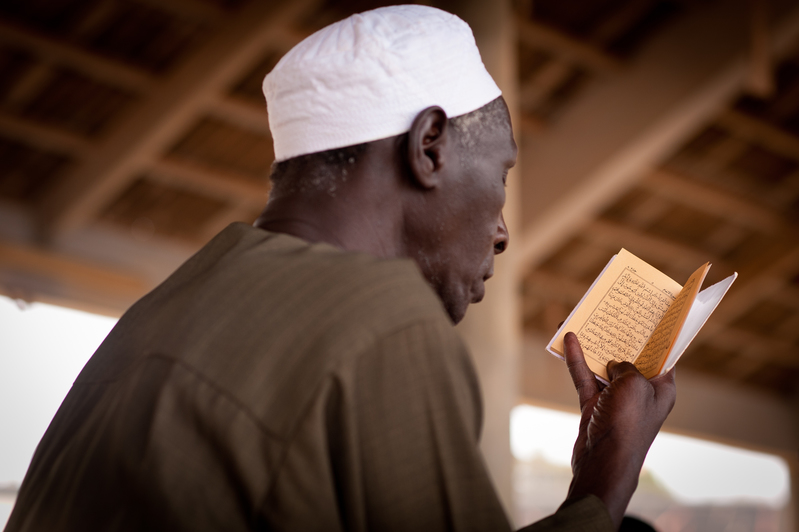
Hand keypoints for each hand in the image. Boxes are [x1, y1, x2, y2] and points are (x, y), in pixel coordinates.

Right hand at [562, 332, 675, 527]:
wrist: (603, 461)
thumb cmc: (627, 423)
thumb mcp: (634, 384)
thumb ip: (625, 366)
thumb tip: (614, 364)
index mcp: (662, 389)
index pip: (662, 357)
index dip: (656, 336)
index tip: (649, 315)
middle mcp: (641, 393)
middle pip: (629, 358)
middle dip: (620, 337)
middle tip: (613, 313)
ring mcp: (616, 400)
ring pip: (603, 366)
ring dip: (594, 346)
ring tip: (585, 321)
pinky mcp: (593, 406)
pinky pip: (585, 377)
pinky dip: (577, 359)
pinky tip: (569, 340)